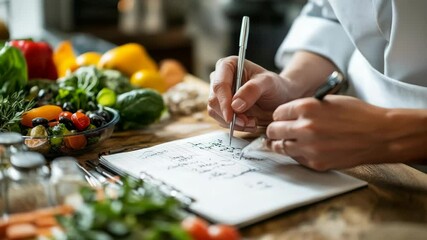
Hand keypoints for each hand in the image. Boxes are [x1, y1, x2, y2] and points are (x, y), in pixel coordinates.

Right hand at [208, 56, 291, 131]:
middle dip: (230, 115)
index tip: (231, 117)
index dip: (223, 102)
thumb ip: (252, 90)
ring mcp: (220, 94)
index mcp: (228, 65)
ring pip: (215, 112)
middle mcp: (220, 78)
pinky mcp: (222, 108)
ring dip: (233, 122)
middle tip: (248, 122)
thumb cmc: (274, 86)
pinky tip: (249, 123)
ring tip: (252, 122)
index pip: (219, 85)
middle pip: (214, 100)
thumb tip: (235, 104)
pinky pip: (221, 120)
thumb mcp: (268, 83)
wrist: (279, 99)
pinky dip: (235, 126)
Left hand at [266, 95, 393, 169]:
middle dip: (274, 130)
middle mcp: (304, 128)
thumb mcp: (328, 101)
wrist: (380, 135)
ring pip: (280, 147)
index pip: (277, 113)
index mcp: (306, 108)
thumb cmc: (357, 114)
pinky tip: (302, 149)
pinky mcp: (316, 163)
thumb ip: (306, 106)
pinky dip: (296, 154)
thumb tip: (287, 114)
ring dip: (280, 143)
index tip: (280, 118)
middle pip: (273, 131)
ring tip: (282, 142)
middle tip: (276, 131)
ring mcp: (309, 148)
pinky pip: (295, 158)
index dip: (279, 116)